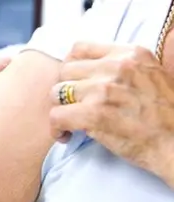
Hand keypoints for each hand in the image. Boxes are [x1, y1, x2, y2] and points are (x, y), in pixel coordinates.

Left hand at [50, 42, 173, 184]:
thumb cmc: (165, 116)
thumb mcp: (154, 74)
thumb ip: (126, 65)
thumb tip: (95, 66)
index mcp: (130, 54)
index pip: (80, 48)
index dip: (72, 68)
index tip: (74, 83)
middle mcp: (116, 67)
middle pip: (65, 71)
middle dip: (66, 90)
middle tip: (74, 107)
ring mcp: (103, 90)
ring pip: (57, 93)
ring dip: (61, 109)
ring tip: (71, 123)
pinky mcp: (94, 114)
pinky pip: (56, 116)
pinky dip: (57, 128)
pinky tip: (66, 136)